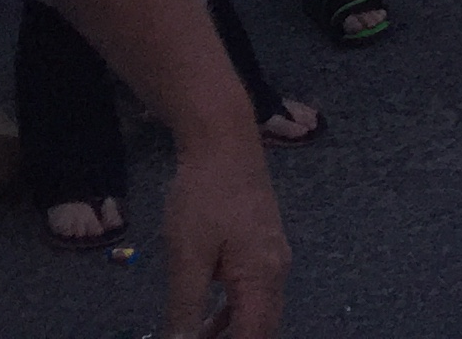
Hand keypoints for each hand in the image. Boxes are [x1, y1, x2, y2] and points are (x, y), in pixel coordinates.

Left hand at [158, 122, 290, 338]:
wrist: (224, 142)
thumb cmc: (204, 197)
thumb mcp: (187, 256)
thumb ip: (186, 307)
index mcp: (262, 276)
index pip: (256, 335)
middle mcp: (276, 270)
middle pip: (263, 326)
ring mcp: (272, 256)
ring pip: (257, 310)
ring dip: (230, 332)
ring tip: (194, 338)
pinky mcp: (261, 245)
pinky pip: (251, 291)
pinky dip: (231, 312)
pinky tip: (204, 316)